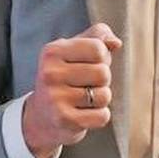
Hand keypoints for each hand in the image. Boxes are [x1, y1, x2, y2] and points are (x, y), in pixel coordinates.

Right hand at [19, 23, 121, 157]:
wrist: (42, 117)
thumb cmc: (65, 78)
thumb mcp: (74, 51)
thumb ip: (97, 38)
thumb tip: (116, 43)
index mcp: (52, 52)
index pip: (98, 48)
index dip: (102, 58)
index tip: (88, 64)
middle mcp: (50, 74)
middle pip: (103, 73)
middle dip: (101, 80)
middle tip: (84, 85)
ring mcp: (55, 98)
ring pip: (104, 95)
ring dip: (100, 99)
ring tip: (82, 100)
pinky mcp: (64, 120)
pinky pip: (103, 116)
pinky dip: (99, 116)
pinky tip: (82, 114)